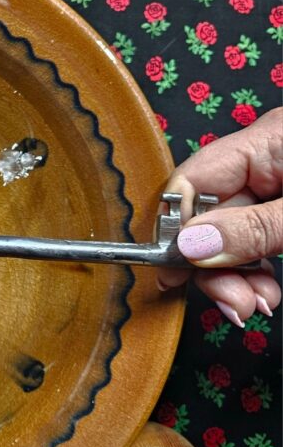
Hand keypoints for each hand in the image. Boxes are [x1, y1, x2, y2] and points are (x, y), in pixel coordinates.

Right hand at [157, 107, 281, 324]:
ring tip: (257, 305)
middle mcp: (267, 159)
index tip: (175, 273)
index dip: (176, 229)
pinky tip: (265, 293)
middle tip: (232, 304)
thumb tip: (189, 246)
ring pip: (234, 235)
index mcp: (267, 140)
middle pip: (210, 215)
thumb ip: (254, 229)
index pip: (191, 182)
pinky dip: (258, 271)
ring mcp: (281, 184)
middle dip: (214, 265)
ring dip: (237, 277)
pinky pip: (259, 240)